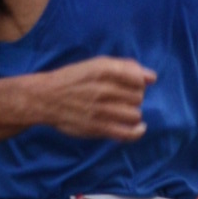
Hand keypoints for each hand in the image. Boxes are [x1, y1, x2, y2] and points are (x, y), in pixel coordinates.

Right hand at [37, 57, 154, 139]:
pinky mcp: (97, 128)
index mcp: (103, 70)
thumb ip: (125, 67)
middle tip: (121, 99)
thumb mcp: (95, 65)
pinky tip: (138, 127)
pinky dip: (137, 131)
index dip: (138, 82)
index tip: (130, 85)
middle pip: (138, 96)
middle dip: (134, 97)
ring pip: (135, 114)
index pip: (138, 78)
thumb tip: (153, 77)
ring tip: (122, 111)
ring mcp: (100, 110)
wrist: (45, 98)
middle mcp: (103, 89)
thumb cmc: (72, 79)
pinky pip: (127, 133)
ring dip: (132, 113)